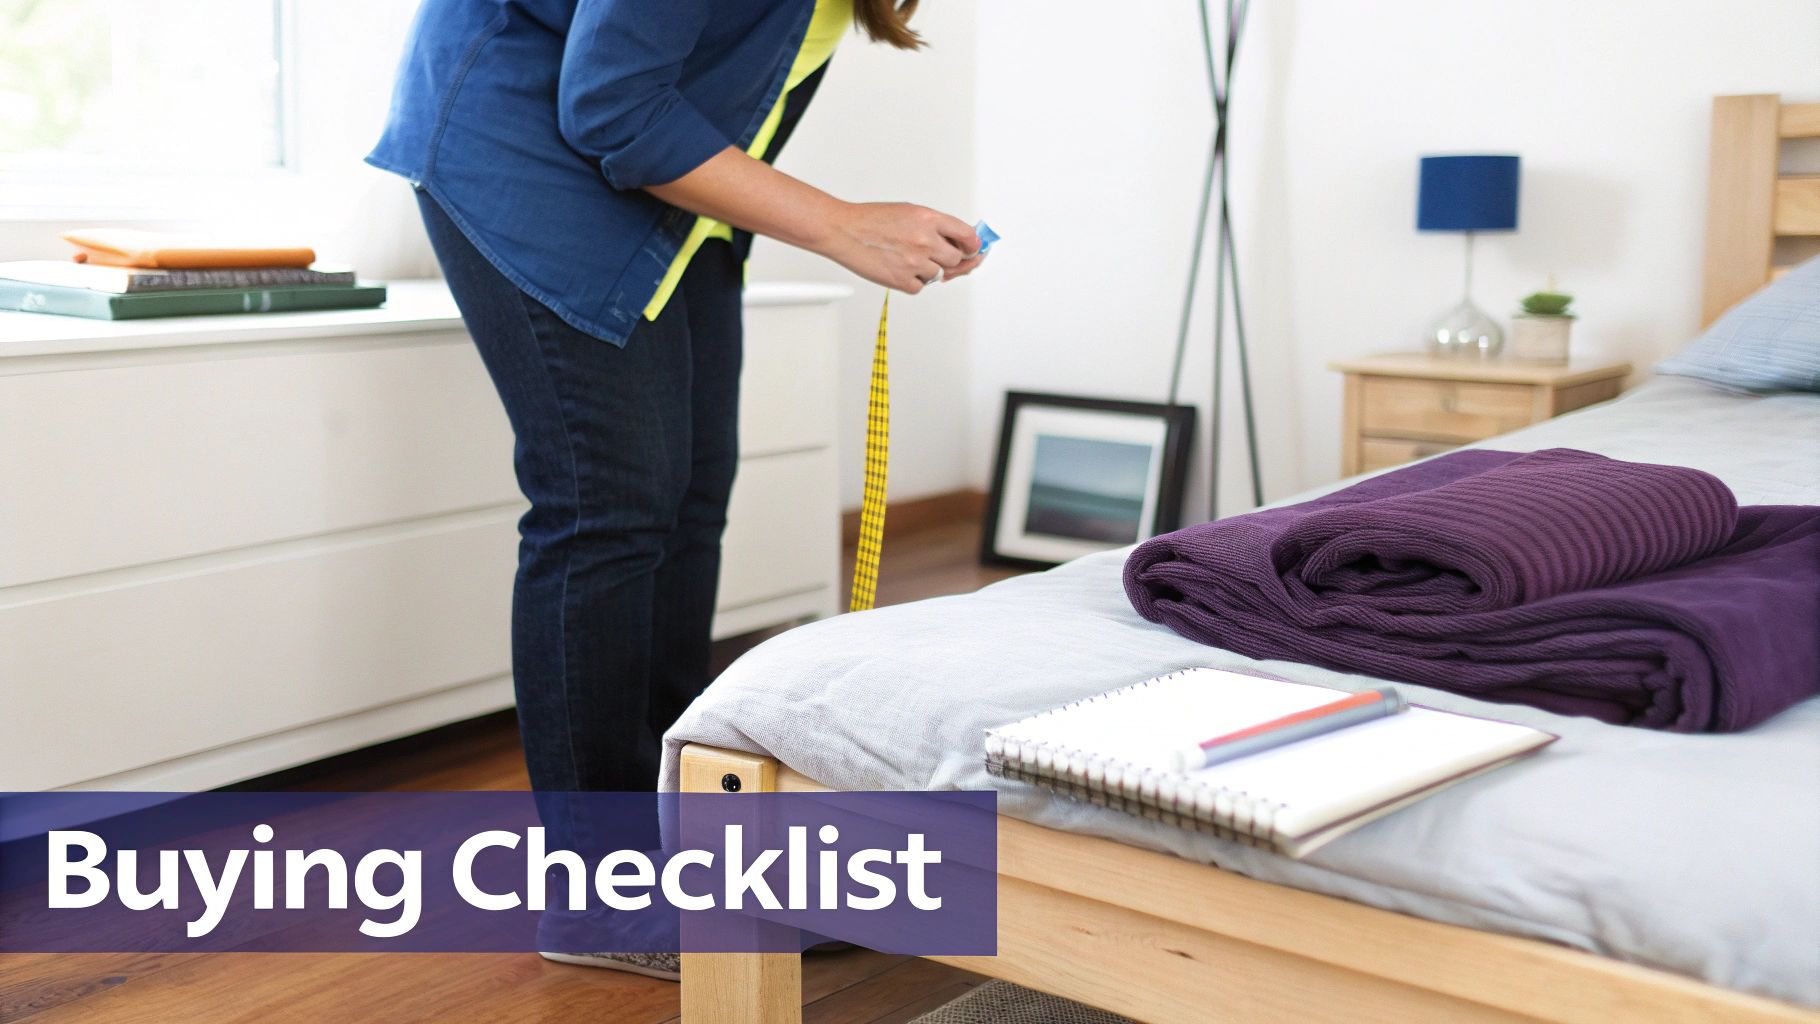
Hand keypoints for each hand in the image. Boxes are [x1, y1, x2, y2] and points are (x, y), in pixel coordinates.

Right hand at [816, 202, 981, 293]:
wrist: (844, 231)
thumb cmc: (872, 220)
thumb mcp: (909, 212)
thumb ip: (934, 226)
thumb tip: (958, 242)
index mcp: (928, 219)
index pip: (967, 236)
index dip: (974, 246)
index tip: (974, 250)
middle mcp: (925, 240)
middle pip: (956, 260)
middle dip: (950, 260)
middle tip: (936, 257)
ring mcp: (915, 262)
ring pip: (938, 275)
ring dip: (928, 270)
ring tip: (906, 257)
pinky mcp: (903, 281)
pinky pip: (920, 287)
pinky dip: (912, 281)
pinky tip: (897, 267)